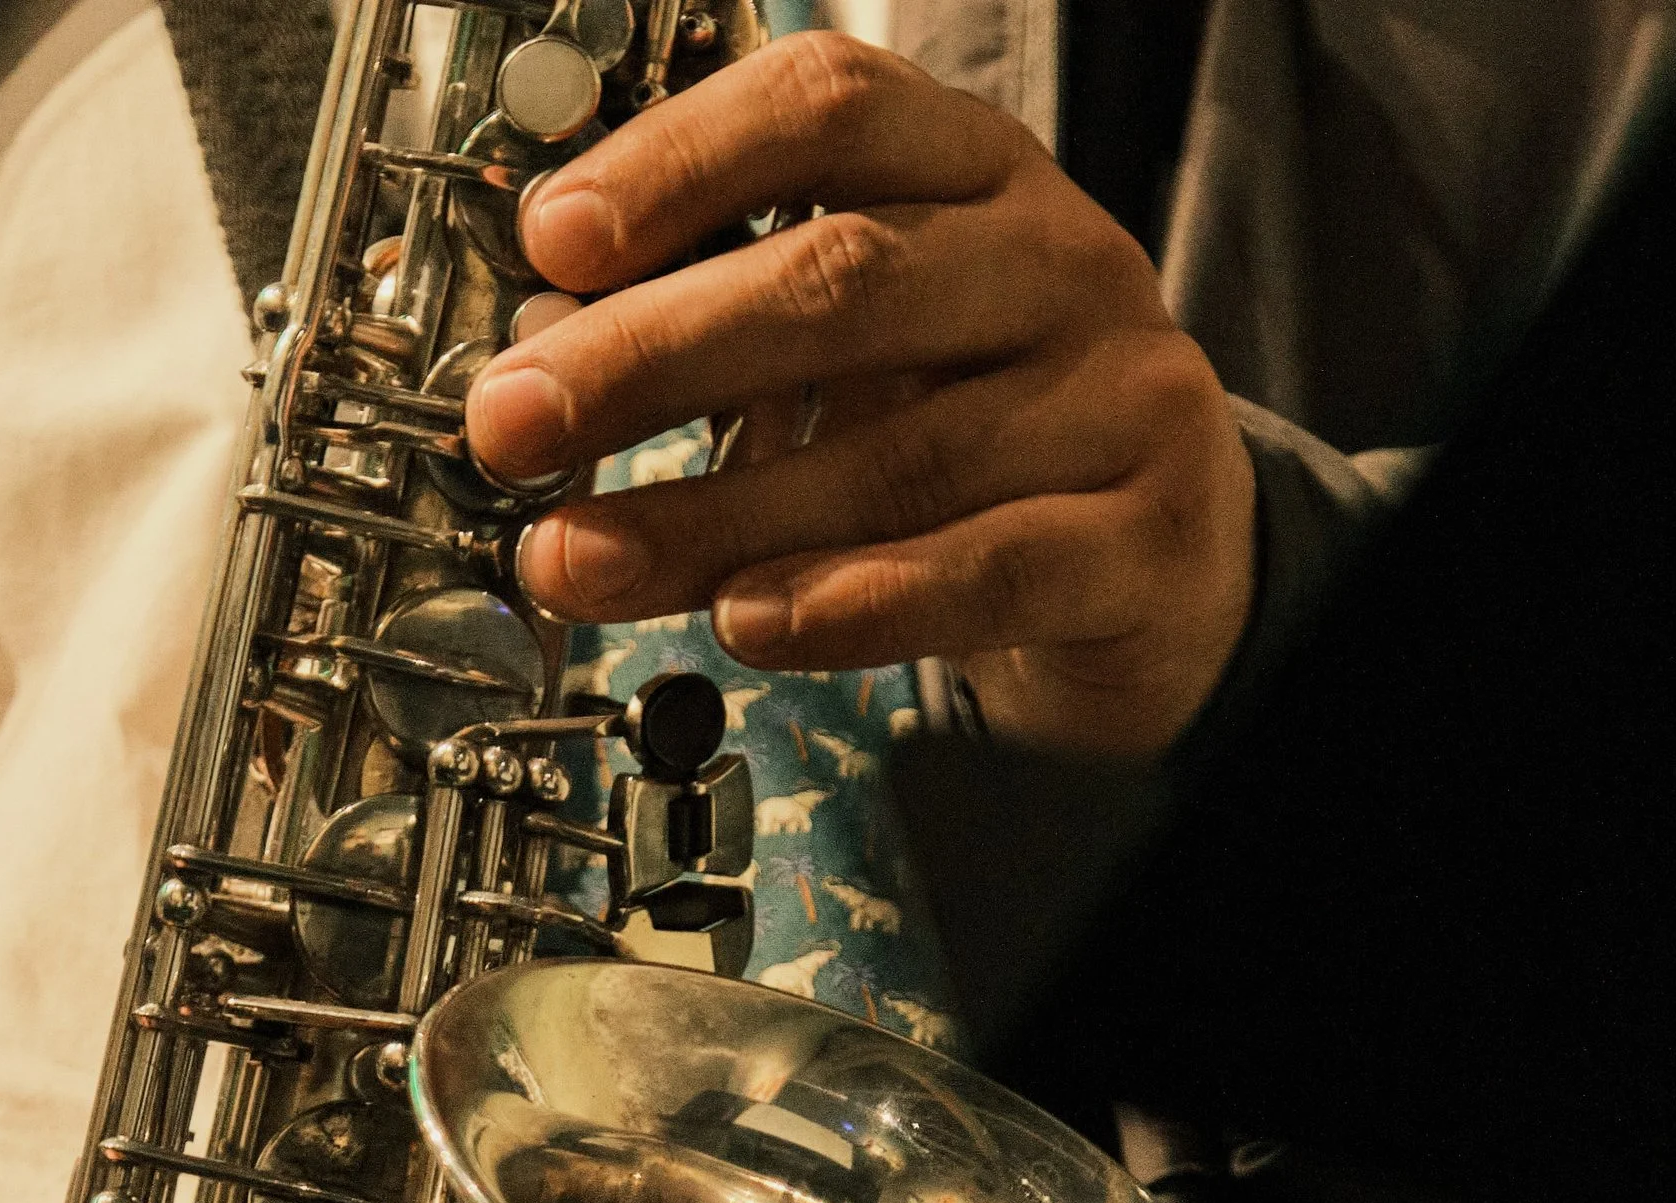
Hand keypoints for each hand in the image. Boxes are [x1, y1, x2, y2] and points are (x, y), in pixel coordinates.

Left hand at [466, 32, 1255, 755]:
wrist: (1162, 565)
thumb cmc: (983, 441)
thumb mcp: (853, 362)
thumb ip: (717, 346)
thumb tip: (537, 359)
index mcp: (972, 170)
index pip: (827, 107)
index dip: (679, 162)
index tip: (553, 239)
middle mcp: (1054, 256)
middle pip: (841, 278)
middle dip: (649, 356)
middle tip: (513, 421)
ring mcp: (1118, 391)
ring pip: (897, 449)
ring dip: (710, 517)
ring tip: (580, 560)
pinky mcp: (1146, 534)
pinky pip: (987, 569)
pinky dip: (854, 605)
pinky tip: (749, 623)